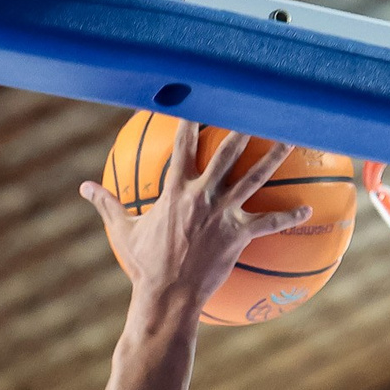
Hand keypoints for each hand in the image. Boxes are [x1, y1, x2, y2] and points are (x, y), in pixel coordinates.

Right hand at [81, 123, 312, 320]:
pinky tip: (307, 209)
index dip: (192, 115)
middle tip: (258, 103)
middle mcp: (201, 195)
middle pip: (227, 151)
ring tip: (293, 136)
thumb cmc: (145, 265)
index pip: (183, 142)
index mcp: (175, 189)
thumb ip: (106, 203)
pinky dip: (289, 216)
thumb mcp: (123, 230)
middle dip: (243, 125)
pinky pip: (270, 223)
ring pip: (255, 177)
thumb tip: (82, 187)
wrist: (166, 297)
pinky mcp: (239, 236)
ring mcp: (222, 214)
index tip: (201, 92)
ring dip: (275, 156)